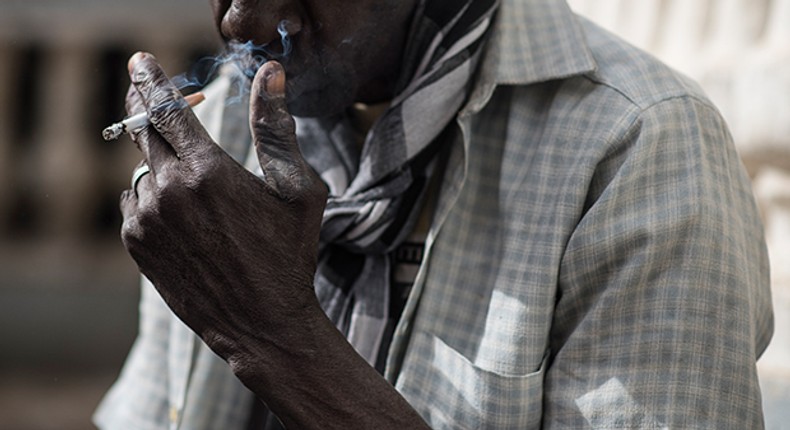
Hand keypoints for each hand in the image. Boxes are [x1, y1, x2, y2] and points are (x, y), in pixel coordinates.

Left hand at [119, 52, 327, 358]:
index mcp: (209, 172)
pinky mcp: (136, 244)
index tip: (141, 63)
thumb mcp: (298, 190)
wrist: (262, 323)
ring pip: (144, 170)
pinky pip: (134, 202)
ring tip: (199, 193)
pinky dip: (152, 198)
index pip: (168, 109)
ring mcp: (147, 220)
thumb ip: (276, 127)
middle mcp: (169, 192)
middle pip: (143, 131)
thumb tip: (270, 73)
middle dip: (146, 109)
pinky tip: (185, 218)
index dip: (153, 81)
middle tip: (151, 98)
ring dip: (162, 166)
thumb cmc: (289, 255)